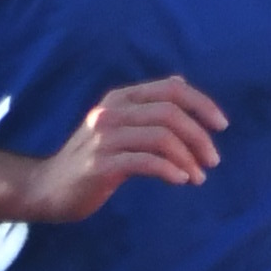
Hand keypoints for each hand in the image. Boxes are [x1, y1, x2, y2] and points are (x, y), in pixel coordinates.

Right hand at [16, 75, 225, 220]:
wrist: (48, 188)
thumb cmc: (90, 158)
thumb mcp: (117, 124)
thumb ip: (146, 106)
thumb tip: (180, 83)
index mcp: (120, 98)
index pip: (171, 89)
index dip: (201, 104)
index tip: (222, 125)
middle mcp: (111, 111)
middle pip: (170, 113)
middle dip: (200, 136)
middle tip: (213, 160)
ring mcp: (104, 138)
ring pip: (162, 137)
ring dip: (188, 158)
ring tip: (198, 176)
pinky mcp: (100, 165)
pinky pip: (145, 162)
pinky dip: (170, 170)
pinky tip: (180, 181)